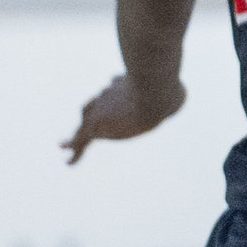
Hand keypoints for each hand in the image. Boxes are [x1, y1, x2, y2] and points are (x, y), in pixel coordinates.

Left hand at [62, 74, 186, 163]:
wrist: (152, 90)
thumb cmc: (167, 89)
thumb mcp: (174, 89)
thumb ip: (174, 93)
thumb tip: (179, 95)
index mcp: (125, 84)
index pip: (112, 88)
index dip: (109, 93)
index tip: (108, 89)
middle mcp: (109, 93)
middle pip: (94, 104)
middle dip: (90, 113)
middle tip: (83, 123)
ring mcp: (101, 108)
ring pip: (85, 122)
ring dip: (78, 134)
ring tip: (67, 146)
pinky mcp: (96, 126)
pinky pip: (81, 139)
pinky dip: (74, 150)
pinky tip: (68, 162)